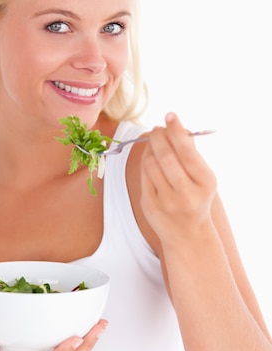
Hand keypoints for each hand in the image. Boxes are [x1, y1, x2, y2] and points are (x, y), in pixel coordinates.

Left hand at [140, 112, 216, 241]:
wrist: (188, 234)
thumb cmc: (196, 197)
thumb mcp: (203, 177)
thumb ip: (191, 154)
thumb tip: (177, 127)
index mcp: (205, 183)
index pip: (187, 152)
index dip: (177, 131)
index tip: (170, 116)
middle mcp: (187, 193)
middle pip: (166, 157)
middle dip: (159, 137)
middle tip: (157, 128)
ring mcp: (167, 201)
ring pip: (151, 164)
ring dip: (151, 148)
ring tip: (155, 143)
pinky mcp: (151, 206)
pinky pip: (144, 176)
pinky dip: (146, 162)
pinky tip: (150, 158)